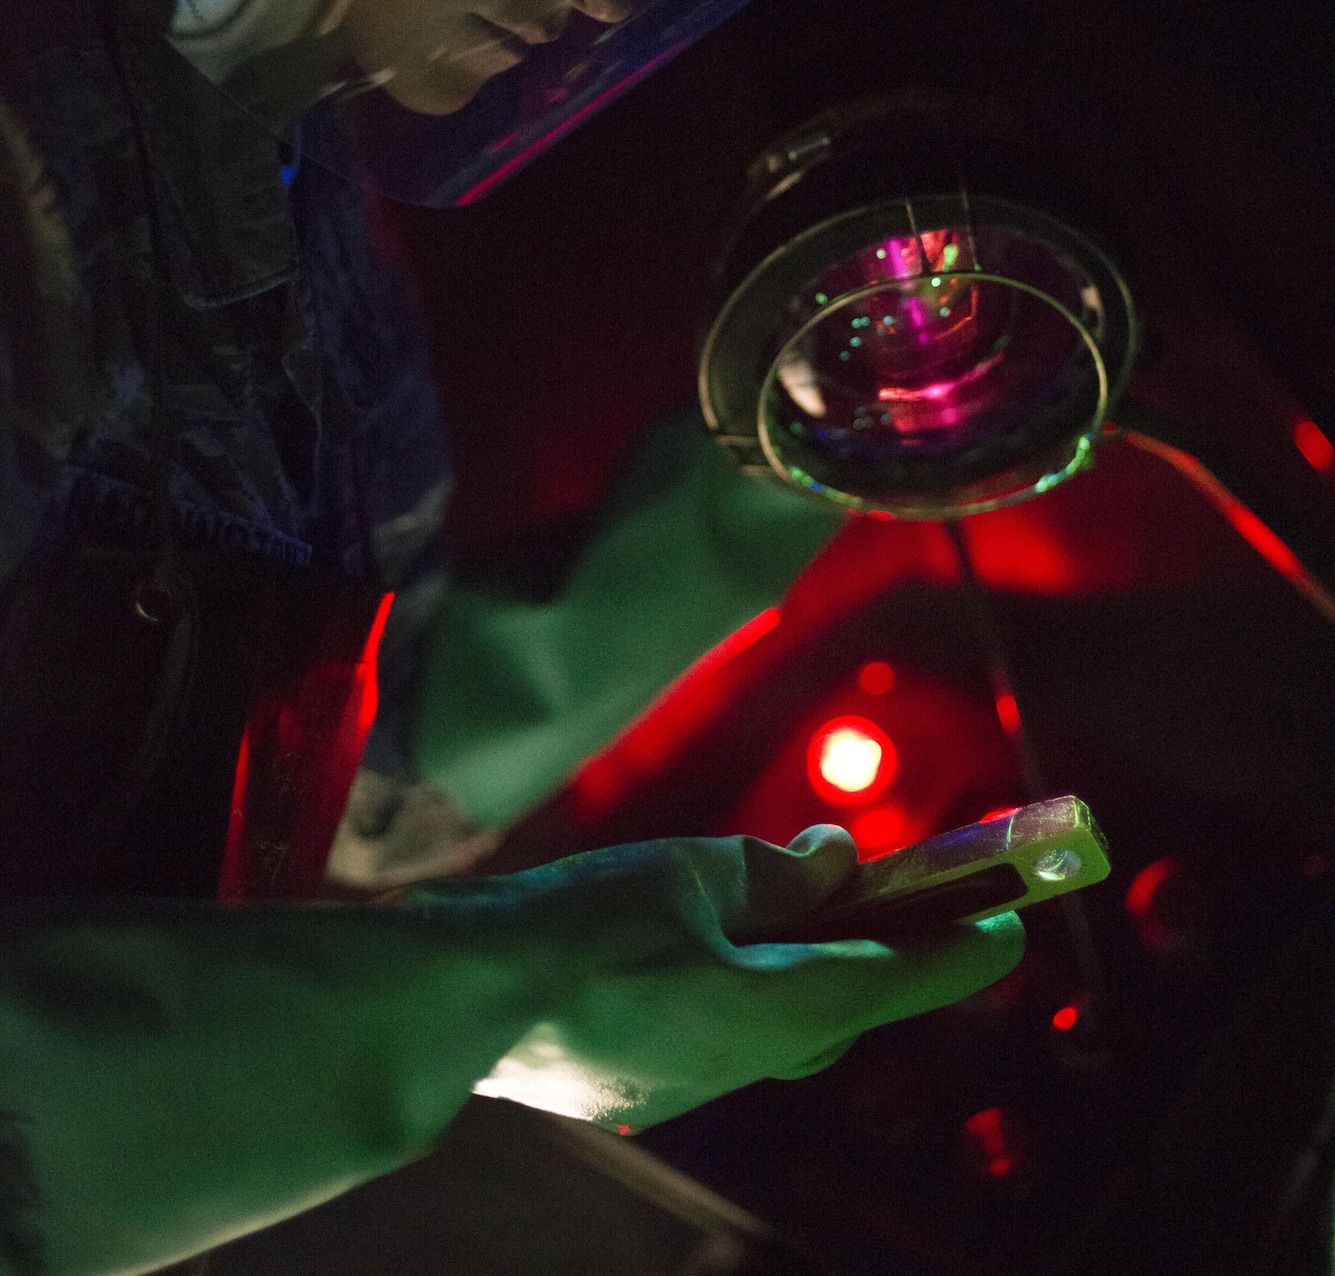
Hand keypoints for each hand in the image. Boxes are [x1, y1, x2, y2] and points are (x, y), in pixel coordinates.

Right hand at [444, 824, 1023, 1126]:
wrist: (459, 1006)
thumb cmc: (578, 928)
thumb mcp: (689, 873)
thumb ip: (775, 873)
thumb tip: (836, 863)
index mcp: (778, 1008)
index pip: (897, 977)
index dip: (960, 950)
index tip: (1010, 927)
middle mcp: (752, 1062)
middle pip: (843, 1004)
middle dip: (879, 953)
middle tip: (902, 895)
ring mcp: (696, 1086)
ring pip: (782, 1022)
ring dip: (805, 967)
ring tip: (790, 903)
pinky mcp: (646, 1088)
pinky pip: (724, 1034)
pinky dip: (742, 987)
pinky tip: (704, 945)